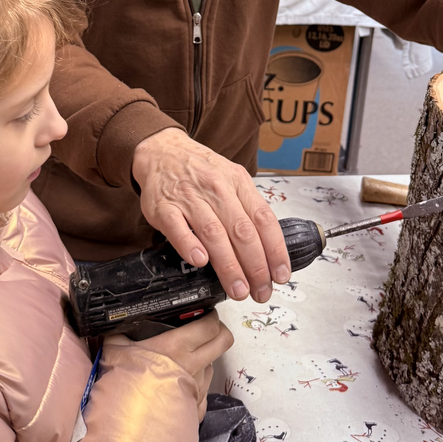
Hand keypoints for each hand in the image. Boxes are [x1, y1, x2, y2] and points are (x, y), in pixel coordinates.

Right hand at [105, 311, 233, 420]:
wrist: (125, 424)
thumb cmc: (122, 385)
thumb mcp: (115, 349)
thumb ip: (122, 332)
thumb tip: (118, 320)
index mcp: (177, 347)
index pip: (210, 326)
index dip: (211, 316)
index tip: (206, 313)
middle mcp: (193, 367)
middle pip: (223, 341)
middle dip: (220, 330)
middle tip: (207, 328)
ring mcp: (197, 389)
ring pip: (212, 366)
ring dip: (205, 360)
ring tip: (186, 360)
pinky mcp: (195, 409)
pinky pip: (203, 392)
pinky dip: (196, 386)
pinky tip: (181, 385)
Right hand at [132, 128, 290, 301]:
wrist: (162, 150)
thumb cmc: (200, 170)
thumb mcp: (231, 178)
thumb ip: (247, 208)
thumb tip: (269, 248)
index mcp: (237, 182)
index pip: (263, 218)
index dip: (275, 249)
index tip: (280, 274)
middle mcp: (216, 188)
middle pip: (241, 230)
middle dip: (255, 266)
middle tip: (261, 291)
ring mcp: (189, 197)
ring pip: (214, 233)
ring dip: (228, 265)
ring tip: (239, 289)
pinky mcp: (163, 207)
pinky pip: (177, 227)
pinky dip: (189, 245)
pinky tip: (200, 261)